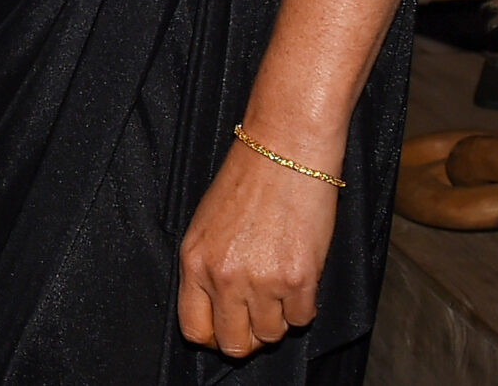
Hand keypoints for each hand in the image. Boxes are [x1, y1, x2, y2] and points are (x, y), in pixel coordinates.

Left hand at [176, 133, 340, 356]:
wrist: (284, 153)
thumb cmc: (246, 183)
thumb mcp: (206, 226)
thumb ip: (207, 270)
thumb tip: (219, 311)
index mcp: (194, 262)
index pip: (194, 329)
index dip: (213, 336)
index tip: (227, 328)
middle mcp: (223, 277)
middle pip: (234, 344)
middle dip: (248, 336)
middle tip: (259, 315)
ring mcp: (261, 281)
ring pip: (272, 335)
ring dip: (278, 317)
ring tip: (279, 283)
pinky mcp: (298, 280)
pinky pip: (302, 319)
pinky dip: (304, 304)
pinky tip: (299, 275)